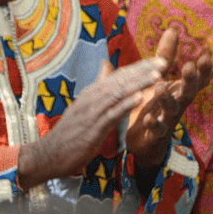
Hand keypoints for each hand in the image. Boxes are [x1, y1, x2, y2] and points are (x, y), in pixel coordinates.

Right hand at [22, 57, 167, 185]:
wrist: (48, 154)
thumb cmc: (70, 132)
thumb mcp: (85, 106)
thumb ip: (98, 86)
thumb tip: (107, 65)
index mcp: (93, 93)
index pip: (119, 75)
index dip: (139, 67)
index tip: (158, 59)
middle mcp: (92, 98)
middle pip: (121, 80)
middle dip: (144, 70)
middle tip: (164, 61)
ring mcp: (92, 113)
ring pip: (118, 93)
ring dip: (138, 84)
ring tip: (157, 76)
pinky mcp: (92, 129)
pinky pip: (110, 114)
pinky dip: (124, 105)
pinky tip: (138, 98)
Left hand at [126, 27, 211, 168]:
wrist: (145, 141)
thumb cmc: (154, 103)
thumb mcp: (159, 76)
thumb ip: (166, 55)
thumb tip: (173, 29)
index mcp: (179, 89)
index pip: (197, 79)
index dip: (203, 69)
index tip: (205, 55)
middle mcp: (178, 104)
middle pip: (189, 92)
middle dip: (190, 80)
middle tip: (189, 66)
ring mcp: (168, 120)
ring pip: (172, 110)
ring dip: (167, 99)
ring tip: (160, 88)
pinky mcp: (155, 135)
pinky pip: (158, 130)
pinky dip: (154, 124)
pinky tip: (149, 118)